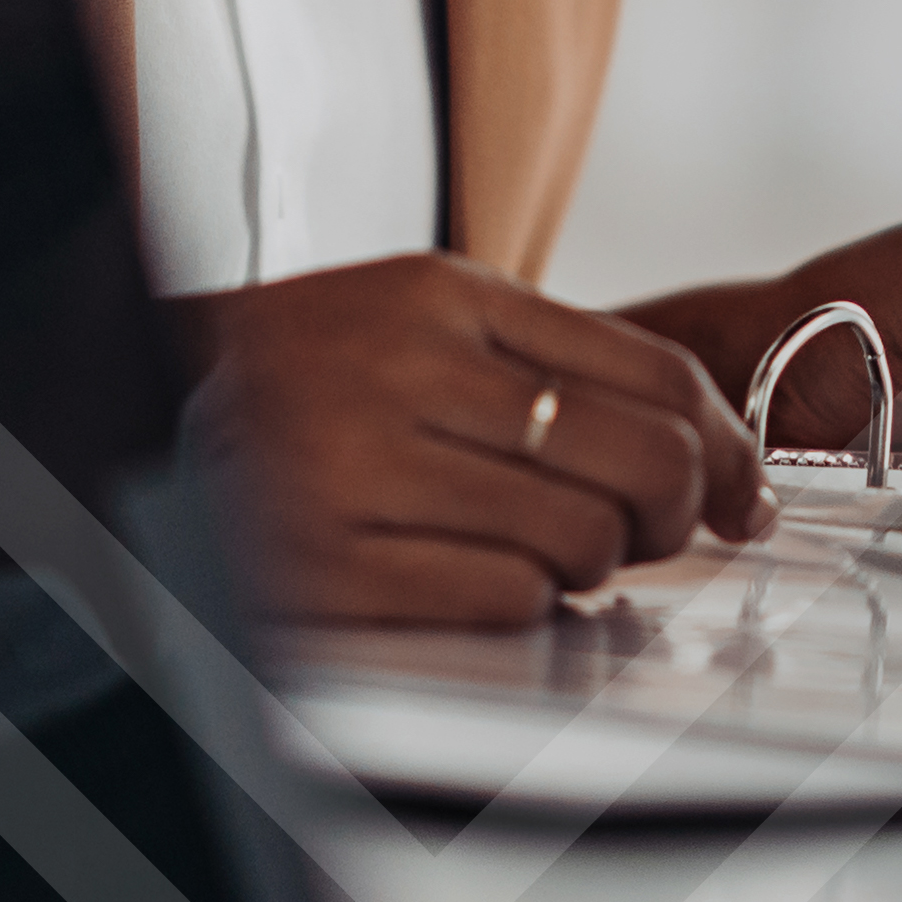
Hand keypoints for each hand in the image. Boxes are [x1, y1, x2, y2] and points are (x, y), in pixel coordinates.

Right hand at [176, 251, 768, 626]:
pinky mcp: (326, 569)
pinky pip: (502, 603)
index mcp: (444, 297)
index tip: (745, 490)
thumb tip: (717, 459)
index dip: (725, 443)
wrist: (156, 405)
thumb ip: (562, 363)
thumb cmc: (323, 368)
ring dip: (592, 565)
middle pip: (637, 459)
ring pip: (578, 542)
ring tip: (551, 548)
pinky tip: (487, 576)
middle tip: (662, 531)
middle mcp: (402, 374)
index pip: (651, 371)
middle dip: (678, 512)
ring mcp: (358, 474)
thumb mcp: (431, 316)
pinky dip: (520, 604)